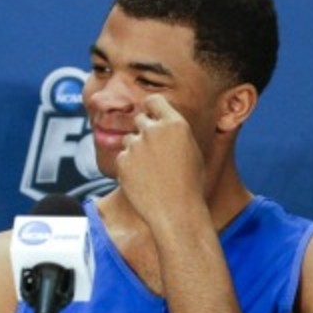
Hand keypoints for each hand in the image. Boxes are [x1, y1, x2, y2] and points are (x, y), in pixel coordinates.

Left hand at [115, 95, 205, 229]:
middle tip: (152, 151)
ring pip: (129, 139)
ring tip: (151, 171)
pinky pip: (121, 157)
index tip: (151, 116)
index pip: (154, 101)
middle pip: (139, 119)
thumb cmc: (190, 184)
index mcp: (175, 124)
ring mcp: (135, 145)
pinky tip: (141, 180)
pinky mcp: (122, 161)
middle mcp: (153, 130)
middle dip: (143, 131)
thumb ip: (174, 133)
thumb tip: (161, 122)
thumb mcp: (191, 150)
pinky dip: (128, 166)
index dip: (151, 108)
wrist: (177, 212)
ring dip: (135, 150)